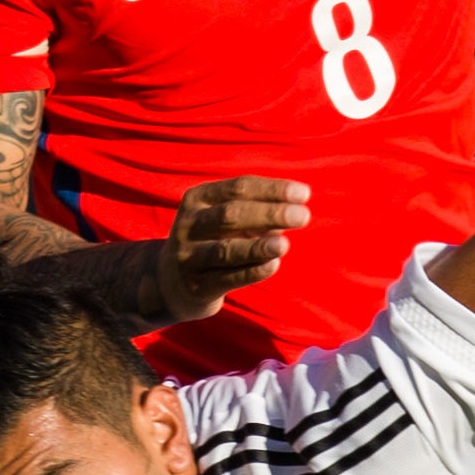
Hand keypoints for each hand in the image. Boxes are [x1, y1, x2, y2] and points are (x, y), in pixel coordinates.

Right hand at [158, 174, 308, 319]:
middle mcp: (188, 225)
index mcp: (197, 199)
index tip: (304, 194)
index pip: (238, 188)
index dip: (272, 190)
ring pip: (226, 249)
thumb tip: (293, 210)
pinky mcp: (196, 286)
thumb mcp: (221, 219)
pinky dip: (252, 271)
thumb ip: (253, 212)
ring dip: (258, 246)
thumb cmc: (211, 241)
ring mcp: (189, 257)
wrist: (170, 283)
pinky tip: (273, 265)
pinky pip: (228, 278)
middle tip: (303, 216)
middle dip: (270, 214)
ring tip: (285, 243)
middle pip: (231, 215)